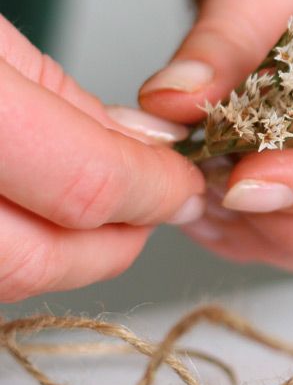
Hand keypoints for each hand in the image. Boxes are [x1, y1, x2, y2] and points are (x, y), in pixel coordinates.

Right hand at [0, 17, 204, 300]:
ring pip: (6, 276)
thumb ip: (74, 109)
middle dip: (112, 243)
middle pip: (37, 260)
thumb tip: (139, 151)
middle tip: (152, 208)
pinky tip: (41, 218)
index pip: (87, 185)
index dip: (153, 190)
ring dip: (64, 254)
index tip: (183, 183)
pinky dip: (21, 248)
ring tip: (103, 215)